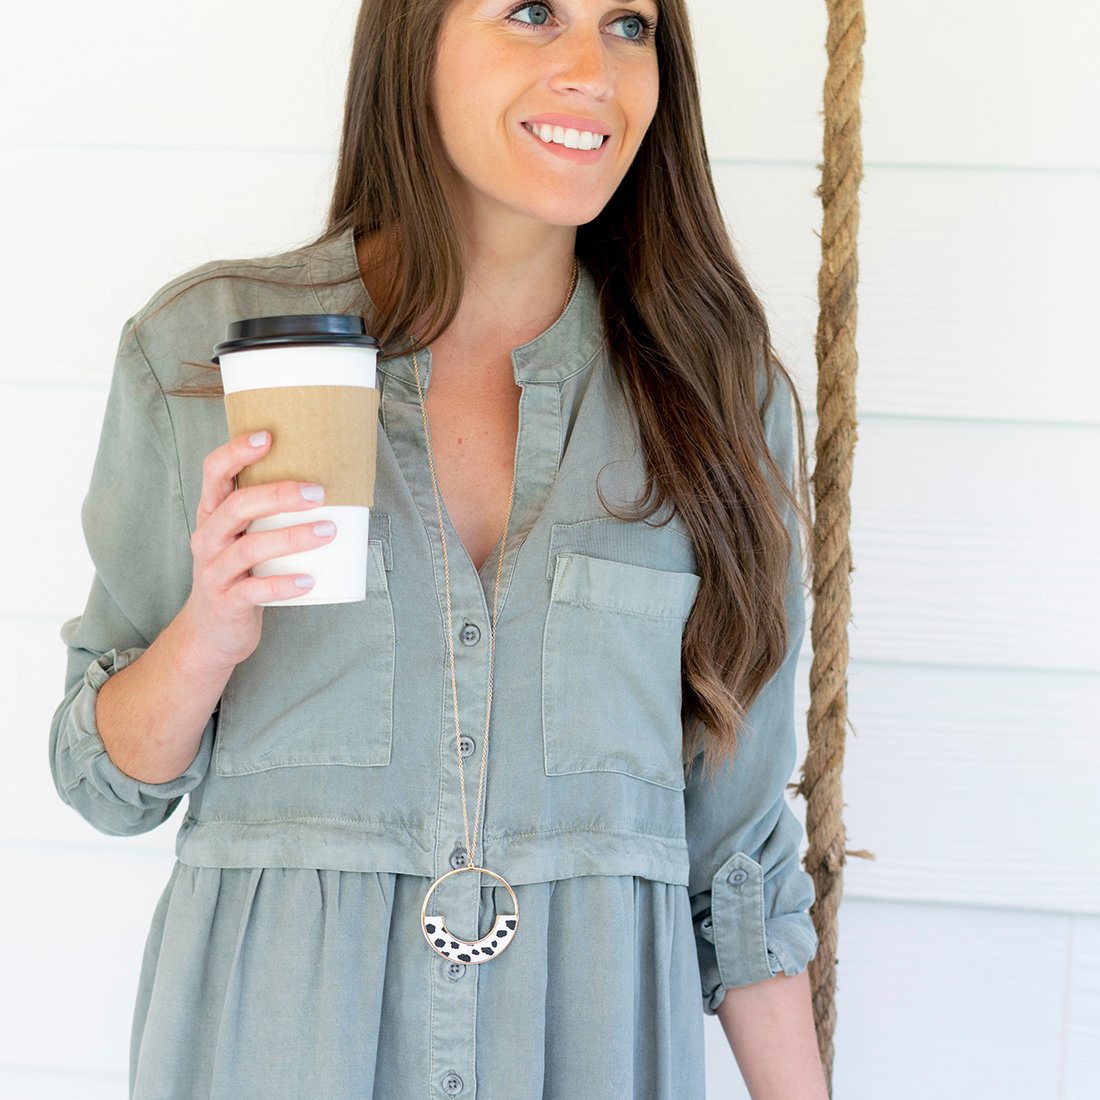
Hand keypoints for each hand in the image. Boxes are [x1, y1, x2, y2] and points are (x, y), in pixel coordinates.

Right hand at [181, 430, 334, 670]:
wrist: (212, 633)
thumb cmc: (241, 574)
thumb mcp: (245, 538)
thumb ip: (270, 513)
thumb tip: (330, 482)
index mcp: (212, 515)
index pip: (213, 473)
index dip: (236, 452)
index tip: (268, 437)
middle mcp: (208, 538)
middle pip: (237, 506)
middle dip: (278, 494)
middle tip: (318, 492)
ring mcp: (215, 572)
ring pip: (249, 547)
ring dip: (292, 537)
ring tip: (328, 531)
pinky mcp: (227, 603)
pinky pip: (255, 590)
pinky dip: (284, 585)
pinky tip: (311, 580)